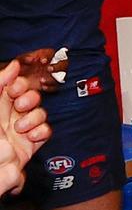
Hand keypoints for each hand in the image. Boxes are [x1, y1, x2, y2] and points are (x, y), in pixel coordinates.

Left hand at [0, 61, 50, 194]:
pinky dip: (41, 132)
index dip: (17, 83)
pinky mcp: (31, 144)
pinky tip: (31, 137)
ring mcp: (20, 129)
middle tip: (20, 105)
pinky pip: (46, 131)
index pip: (10, 86)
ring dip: (34, 117)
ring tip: (21, 129)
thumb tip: (14, 64)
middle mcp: (6, 116)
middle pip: (29, 96)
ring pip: (40, 112)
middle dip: (29, 98)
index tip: (14, 88)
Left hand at [15, 47, 68, 92]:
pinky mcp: (51, 85)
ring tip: (41, 80)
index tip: (42, 60)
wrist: (18, 80)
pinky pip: (56, 87)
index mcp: (46, 56)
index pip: (52, 53)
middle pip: (63, 63)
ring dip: (52, 78)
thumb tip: (31, 59)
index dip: (49, 56)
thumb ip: (25, 58)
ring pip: (61, 76)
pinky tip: (42, 86)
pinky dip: (50, 87)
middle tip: (49, 69)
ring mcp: (53, 75)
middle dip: (57, 66)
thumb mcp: (20, 60)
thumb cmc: (20, 67)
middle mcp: (52, 64)